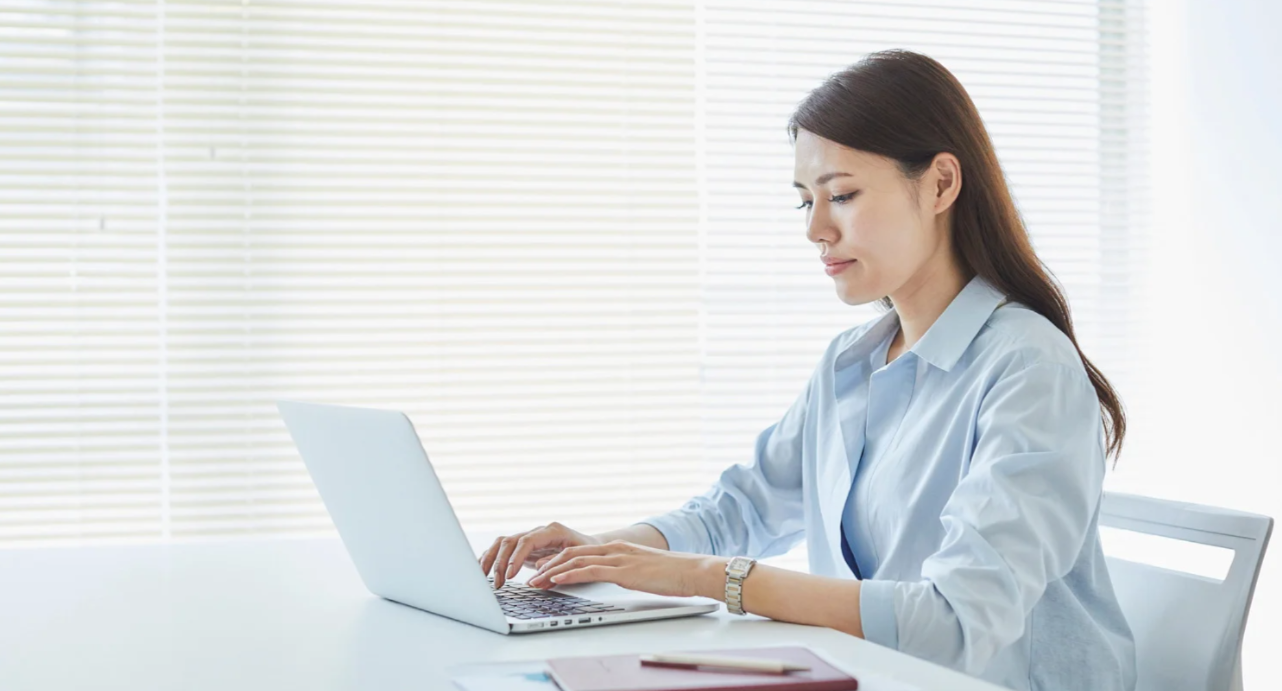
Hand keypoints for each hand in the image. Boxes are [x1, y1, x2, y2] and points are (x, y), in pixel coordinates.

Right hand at [478, 521, 601, 588]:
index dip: (516, 558)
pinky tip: (483, 572)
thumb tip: (538, 573)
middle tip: (498, 583)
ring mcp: (528, 538)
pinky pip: (501, 550)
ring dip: (490, 560)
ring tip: (483, 579)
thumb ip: (558, 564)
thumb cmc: (587, 553)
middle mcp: (536, 532)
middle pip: (509, 541)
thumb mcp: (577, 559)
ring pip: (501, 543)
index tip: (510, 575)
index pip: (527, 541)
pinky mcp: (522, 548)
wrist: (590, 548)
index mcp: (551, 531)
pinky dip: (491, 559)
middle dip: (500, 562)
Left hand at [527, 540, 726, 598]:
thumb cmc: (673, 574)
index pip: (579, 552)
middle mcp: (614, 549)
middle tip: (531, 577)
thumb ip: (626, 572)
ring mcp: (618, 558)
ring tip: (535, 582)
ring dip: (552, 572)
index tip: (542, 571)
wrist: (693, 570)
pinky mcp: (623, 571)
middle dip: (547, 566)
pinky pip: (590, 571)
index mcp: (618, 549)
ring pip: (575, 561)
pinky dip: (569, 575)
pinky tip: (556, 580)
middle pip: (571, 554)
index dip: (557, 561)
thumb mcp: (643, 571)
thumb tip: (617, 580)